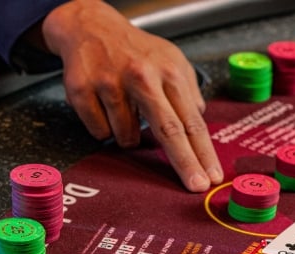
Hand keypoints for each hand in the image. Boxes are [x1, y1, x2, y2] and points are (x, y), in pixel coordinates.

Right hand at [41, 0, 222, 191]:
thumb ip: (189, 94)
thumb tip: (199, 126)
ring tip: (126, 110)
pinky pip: (100, 132)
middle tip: (196, 186)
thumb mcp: (172, 62)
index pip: (192, 121)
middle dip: (185, 163)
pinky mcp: (82, 89)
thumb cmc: (137, 51)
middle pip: (168, 130)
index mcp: (168, 72)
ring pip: (127, 137)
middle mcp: (141, 76)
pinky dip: (104, 128)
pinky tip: (105, 107)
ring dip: (129, 135)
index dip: (204, 153)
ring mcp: (110, 83)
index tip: (212, 177)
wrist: (92, 27)